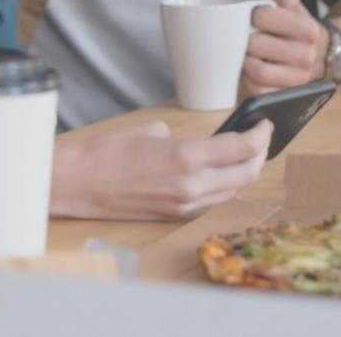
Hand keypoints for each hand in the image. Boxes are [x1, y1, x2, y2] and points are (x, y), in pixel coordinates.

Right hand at [51, 118, 270, 219]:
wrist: (76, 183)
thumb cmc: (104, 152)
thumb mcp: (150, 130)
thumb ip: (183, 138)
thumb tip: (201, 146)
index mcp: (186, 158)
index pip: (242, 149)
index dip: (260, 135)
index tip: (264, 123)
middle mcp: (192, 186)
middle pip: (247, 174)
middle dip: (259, 153)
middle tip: (260, 137)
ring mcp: (185, 205)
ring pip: (232, 190)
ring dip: (244, 172)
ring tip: (244, 153)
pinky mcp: (174, 215)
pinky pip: (212, 200)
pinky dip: (223, 185)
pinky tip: (219, 171)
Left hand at [241, 0, 327, 96]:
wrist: (314, 51)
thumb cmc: (293, 23)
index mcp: (308, 28)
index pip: (264, 18)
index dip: (253, 16)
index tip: (256, 17)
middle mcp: (307, 55)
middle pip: (256, 45)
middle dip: (246, 38)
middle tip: (248, 36)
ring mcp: (298, 78)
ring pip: (257, 71)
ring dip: (245, 60)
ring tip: (248, 53)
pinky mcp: (286, 95)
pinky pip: (259, 91)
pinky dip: (249, 81)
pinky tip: (252, 70)